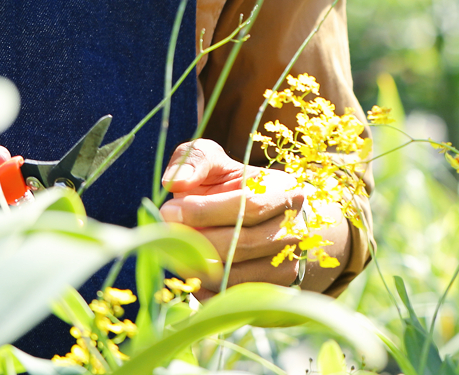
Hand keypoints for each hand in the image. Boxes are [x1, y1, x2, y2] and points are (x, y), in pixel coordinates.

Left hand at [159, 139, 348, 293]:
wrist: (264, 224)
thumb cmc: (233, 189)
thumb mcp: (218, 164)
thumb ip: (196, 161)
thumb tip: (175, 182)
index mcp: (286, 192)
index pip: (247, 206)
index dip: (204, 211)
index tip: (168, 211)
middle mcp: (294, 231)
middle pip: (242, 244)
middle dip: (195, 241)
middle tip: (164, 236)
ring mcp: (287, 266)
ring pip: (236, 275)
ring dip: (196, 267)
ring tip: (174, 252)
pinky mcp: (273, 293)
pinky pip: (231, 297)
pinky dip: (204, 289)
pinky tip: (191, 271)